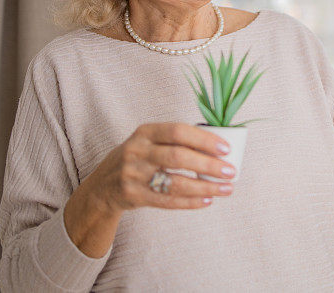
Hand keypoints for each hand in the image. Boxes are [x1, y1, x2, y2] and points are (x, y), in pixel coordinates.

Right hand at [88, 122, 236, 213]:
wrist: (102, 186)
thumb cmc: (138, 158)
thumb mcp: (148, 142)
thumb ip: (176, 142)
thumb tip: (218, 148)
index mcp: (145, 132)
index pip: (178, 131)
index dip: (204, 139)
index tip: (226, 148)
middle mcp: (137, 151)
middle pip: (178, 157)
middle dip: (208, 165)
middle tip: (230, 171)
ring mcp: (133, 175)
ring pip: (175, 182)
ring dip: (205, 187)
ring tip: (225, 189)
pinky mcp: (134, 196)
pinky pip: (168, 201)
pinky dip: (191, 202)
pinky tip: (208, 200)